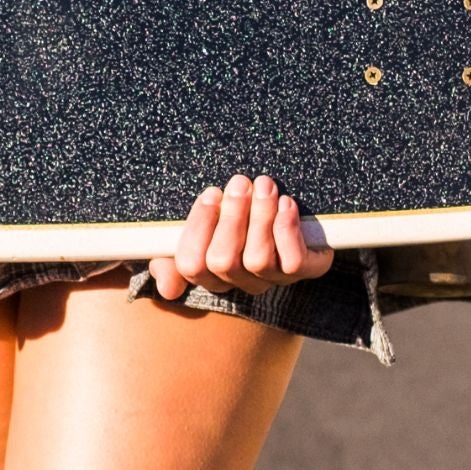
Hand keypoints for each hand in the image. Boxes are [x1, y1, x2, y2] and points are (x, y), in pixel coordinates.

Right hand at [148, 174, 334, 299]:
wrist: (288, 215)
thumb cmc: (232, 219)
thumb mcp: (196, 231)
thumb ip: (171, 256)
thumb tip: (167, 287)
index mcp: (207, 272)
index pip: (190, 263)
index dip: (199, 228)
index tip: (211, 193)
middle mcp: (238, 281)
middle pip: (223, 261)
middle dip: (231, 217)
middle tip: (239, 182)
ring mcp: (271, 278)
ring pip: (257, 259)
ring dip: (260, 216)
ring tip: (264, 185)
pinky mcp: (303, 271)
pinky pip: (292, 262)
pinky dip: (287, 230)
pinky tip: (286, 204)